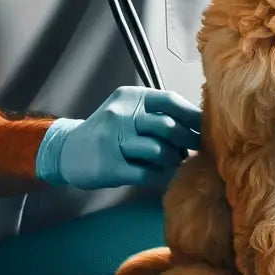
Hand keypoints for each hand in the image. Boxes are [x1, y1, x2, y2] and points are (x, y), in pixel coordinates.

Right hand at [35, 87, 201, 189]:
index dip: (192, 116)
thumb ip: (156, 114)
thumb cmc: (107, 131)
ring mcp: (114, 140)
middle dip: (187, 141)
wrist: (68, 150)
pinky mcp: (110, 166)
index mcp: (130, 98)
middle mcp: (121, 115)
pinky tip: (164, 175)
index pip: (170, 101)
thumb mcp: (127, 111)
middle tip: (194, 150)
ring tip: (175, 162)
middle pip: (168, 127)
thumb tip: (197, 125)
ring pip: (159, 151)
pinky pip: (147, 173)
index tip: (206, 128)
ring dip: (174, 160)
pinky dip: (161, 176)